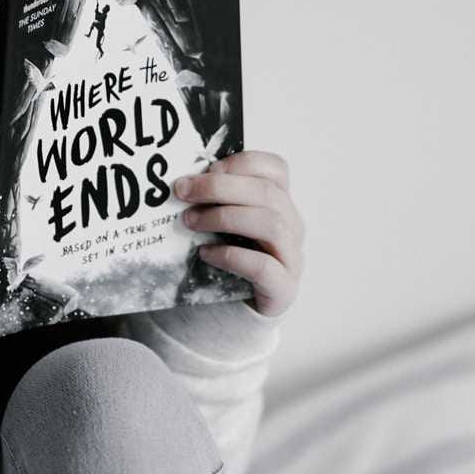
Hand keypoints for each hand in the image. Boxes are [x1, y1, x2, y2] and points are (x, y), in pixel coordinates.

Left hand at [173, 149, 303, 318]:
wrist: (233, 311)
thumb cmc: (227, 260)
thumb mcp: (223, 224)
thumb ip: (215, 201)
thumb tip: (183, 181)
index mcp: (280, 204)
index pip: (276, 169)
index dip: (243, 163)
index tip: (208, 168)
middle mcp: (292, 227)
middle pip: (267, 194)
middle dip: (220, 187)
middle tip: (182, 191)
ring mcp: (292, 259)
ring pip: (270, 225)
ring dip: (224, 217)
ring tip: (190, 222)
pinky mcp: (283, 289)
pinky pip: (263, 267)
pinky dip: (231, 256)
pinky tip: (205, 253)